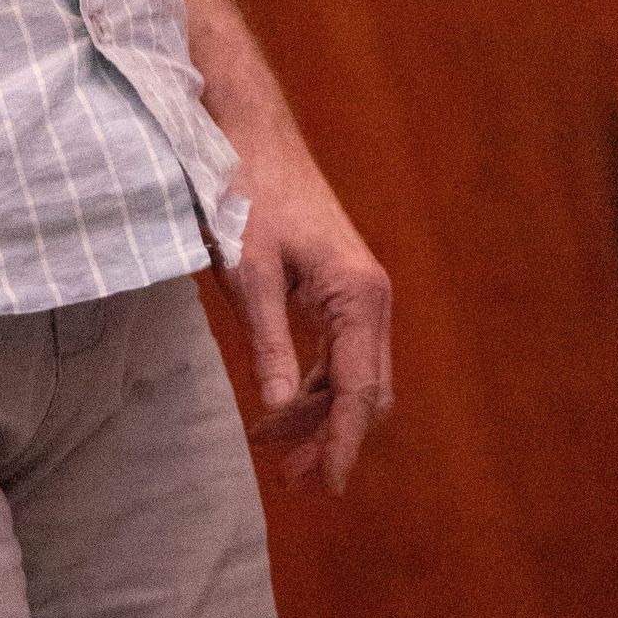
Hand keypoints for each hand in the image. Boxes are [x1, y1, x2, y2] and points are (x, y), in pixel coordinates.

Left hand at [220, 139, 393, 492]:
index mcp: (358, 295)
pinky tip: (283, 404)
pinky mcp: (340, 286)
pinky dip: (315, 384)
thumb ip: (266, 343)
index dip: (344, 444)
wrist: (248, 130)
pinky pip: (339, 351)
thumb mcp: (247, 271)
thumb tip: (280, 409)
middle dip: (332, 437)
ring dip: (321, 414)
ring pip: (353, 375)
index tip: (328, 487)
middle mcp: (372, 296)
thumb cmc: (245, 192)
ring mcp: (360, 291)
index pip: (360, 391)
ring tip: (275, 449)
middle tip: (289, 478)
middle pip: (366, 391)